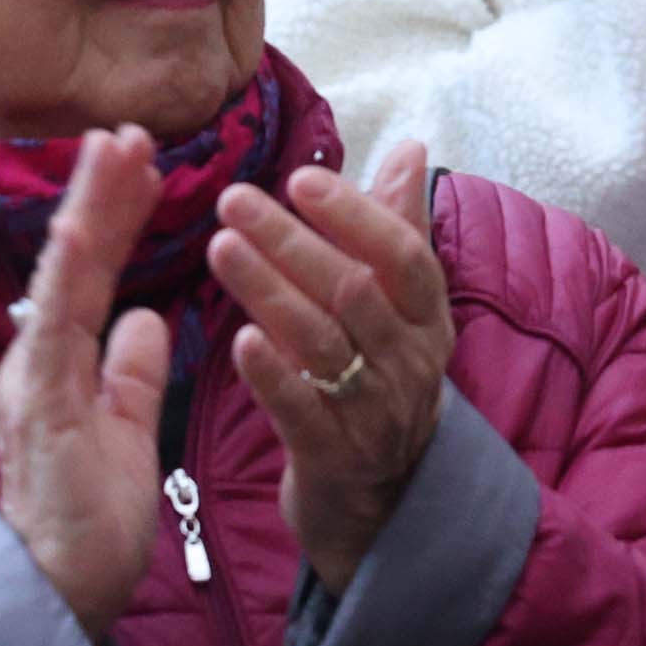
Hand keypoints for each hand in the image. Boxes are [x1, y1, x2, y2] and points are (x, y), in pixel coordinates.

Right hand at [0, 127, 172, 635]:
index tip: (142, 165)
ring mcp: (33, 379)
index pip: (92, 275)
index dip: (115, 218)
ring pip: (58, 279)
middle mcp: (37, 360)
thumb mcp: (126, 432)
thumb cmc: (87, 524)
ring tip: (113, 149)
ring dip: (86, 212)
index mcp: (60, 364)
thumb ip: (133, 373)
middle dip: (100, 194)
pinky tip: (78, 231)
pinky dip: (63, 278)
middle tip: (129, 130)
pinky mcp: (38, 407)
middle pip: (72, 261)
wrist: (56, 595)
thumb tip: (148, 319)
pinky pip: (52, 332)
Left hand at [211, 144, 460, 589]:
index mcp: (426, 317)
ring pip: (322, 342)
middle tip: (234, 200)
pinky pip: (303, 410)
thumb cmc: (380, 377)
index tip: (300, 178)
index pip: (403, 256)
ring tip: (219, 248)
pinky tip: (237, 338)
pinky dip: (272, 373)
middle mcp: (408, 361)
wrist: (382, 497)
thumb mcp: (401, 309)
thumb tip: (410, 148)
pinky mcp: (333, 454)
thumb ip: (397, 227)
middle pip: (353, 291)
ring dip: (269, 291)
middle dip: (291, 242)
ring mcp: (373, 412)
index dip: (355, 215)